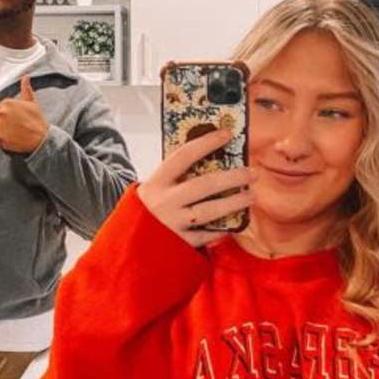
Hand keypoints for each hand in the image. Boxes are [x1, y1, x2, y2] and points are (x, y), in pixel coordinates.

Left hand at [0, 76, 48, 154]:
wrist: (41, 138)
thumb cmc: (37, 120)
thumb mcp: (32, 102)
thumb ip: (25, 88)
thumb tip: (26, 77)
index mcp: (6, 103)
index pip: (0, 108)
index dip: (9, 114)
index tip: (16, 119)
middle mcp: (0, 114)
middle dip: (4, 122)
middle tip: (16, 126)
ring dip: (3, 131)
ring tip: (15, 132)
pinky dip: (4, 140)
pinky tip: (14, 138)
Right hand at [137, 129, 255, 247]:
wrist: (127, 244)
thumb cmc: (146, 212)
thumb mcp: (153, 190)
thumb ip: (175, 178)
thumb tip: (210, 159)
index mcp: (156, 183)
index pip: (183, 156)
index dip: (206, 143)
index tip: (227, 133)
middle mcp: (164, 202)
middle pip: (204, 185)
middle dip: (232, 178)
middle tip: (251, 173)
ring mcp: (172, 224)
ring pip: (210, 211)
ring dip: (234, 203)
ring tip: (250, 196)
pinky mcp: (179, 244)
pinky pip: (207, 235)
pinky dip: (222, 229)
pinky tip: (234, 223)